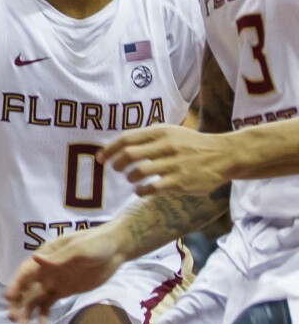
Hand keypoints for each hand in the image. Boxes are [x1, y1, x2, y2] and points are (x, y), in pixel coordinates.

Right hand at [5, 224, 124, 323]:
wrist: (114, 250)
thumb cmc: (94, 243)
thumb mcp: (78, 248)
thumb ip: (59, 257)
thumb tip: (36, 259)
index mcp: (45, 255)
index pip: (25, 272)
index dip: (15, 285)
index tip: (8, 298)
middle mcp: (45, 270)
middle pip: (26, 289)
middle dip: (17, 304)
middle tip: (14, 320)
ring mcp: (54, 281)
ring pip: (35, 299)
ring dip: (27, 313)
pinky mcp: (63, 291)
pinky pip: (49, 305)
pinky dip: (43, 316)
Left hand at [101, 124, 231, 197]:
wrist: (223, 155)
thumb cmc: (192, 144)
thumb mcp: (171, 132)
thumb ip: (148, 137)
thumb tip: (121, 145)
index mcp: (160, 132)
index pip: (126, 139)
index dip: (109, 149)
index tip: (101, 158)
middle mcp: (165, 146)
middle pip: (129, 155)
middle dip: (117, 164)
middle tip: (116, 169)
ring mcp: (173, 164)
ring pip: (139, 171)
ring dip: (130, 178)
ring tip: (131, 180)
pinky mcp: (180, 181)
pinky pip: (153, 187)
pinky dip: (141, 190)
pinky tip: (140, 191)